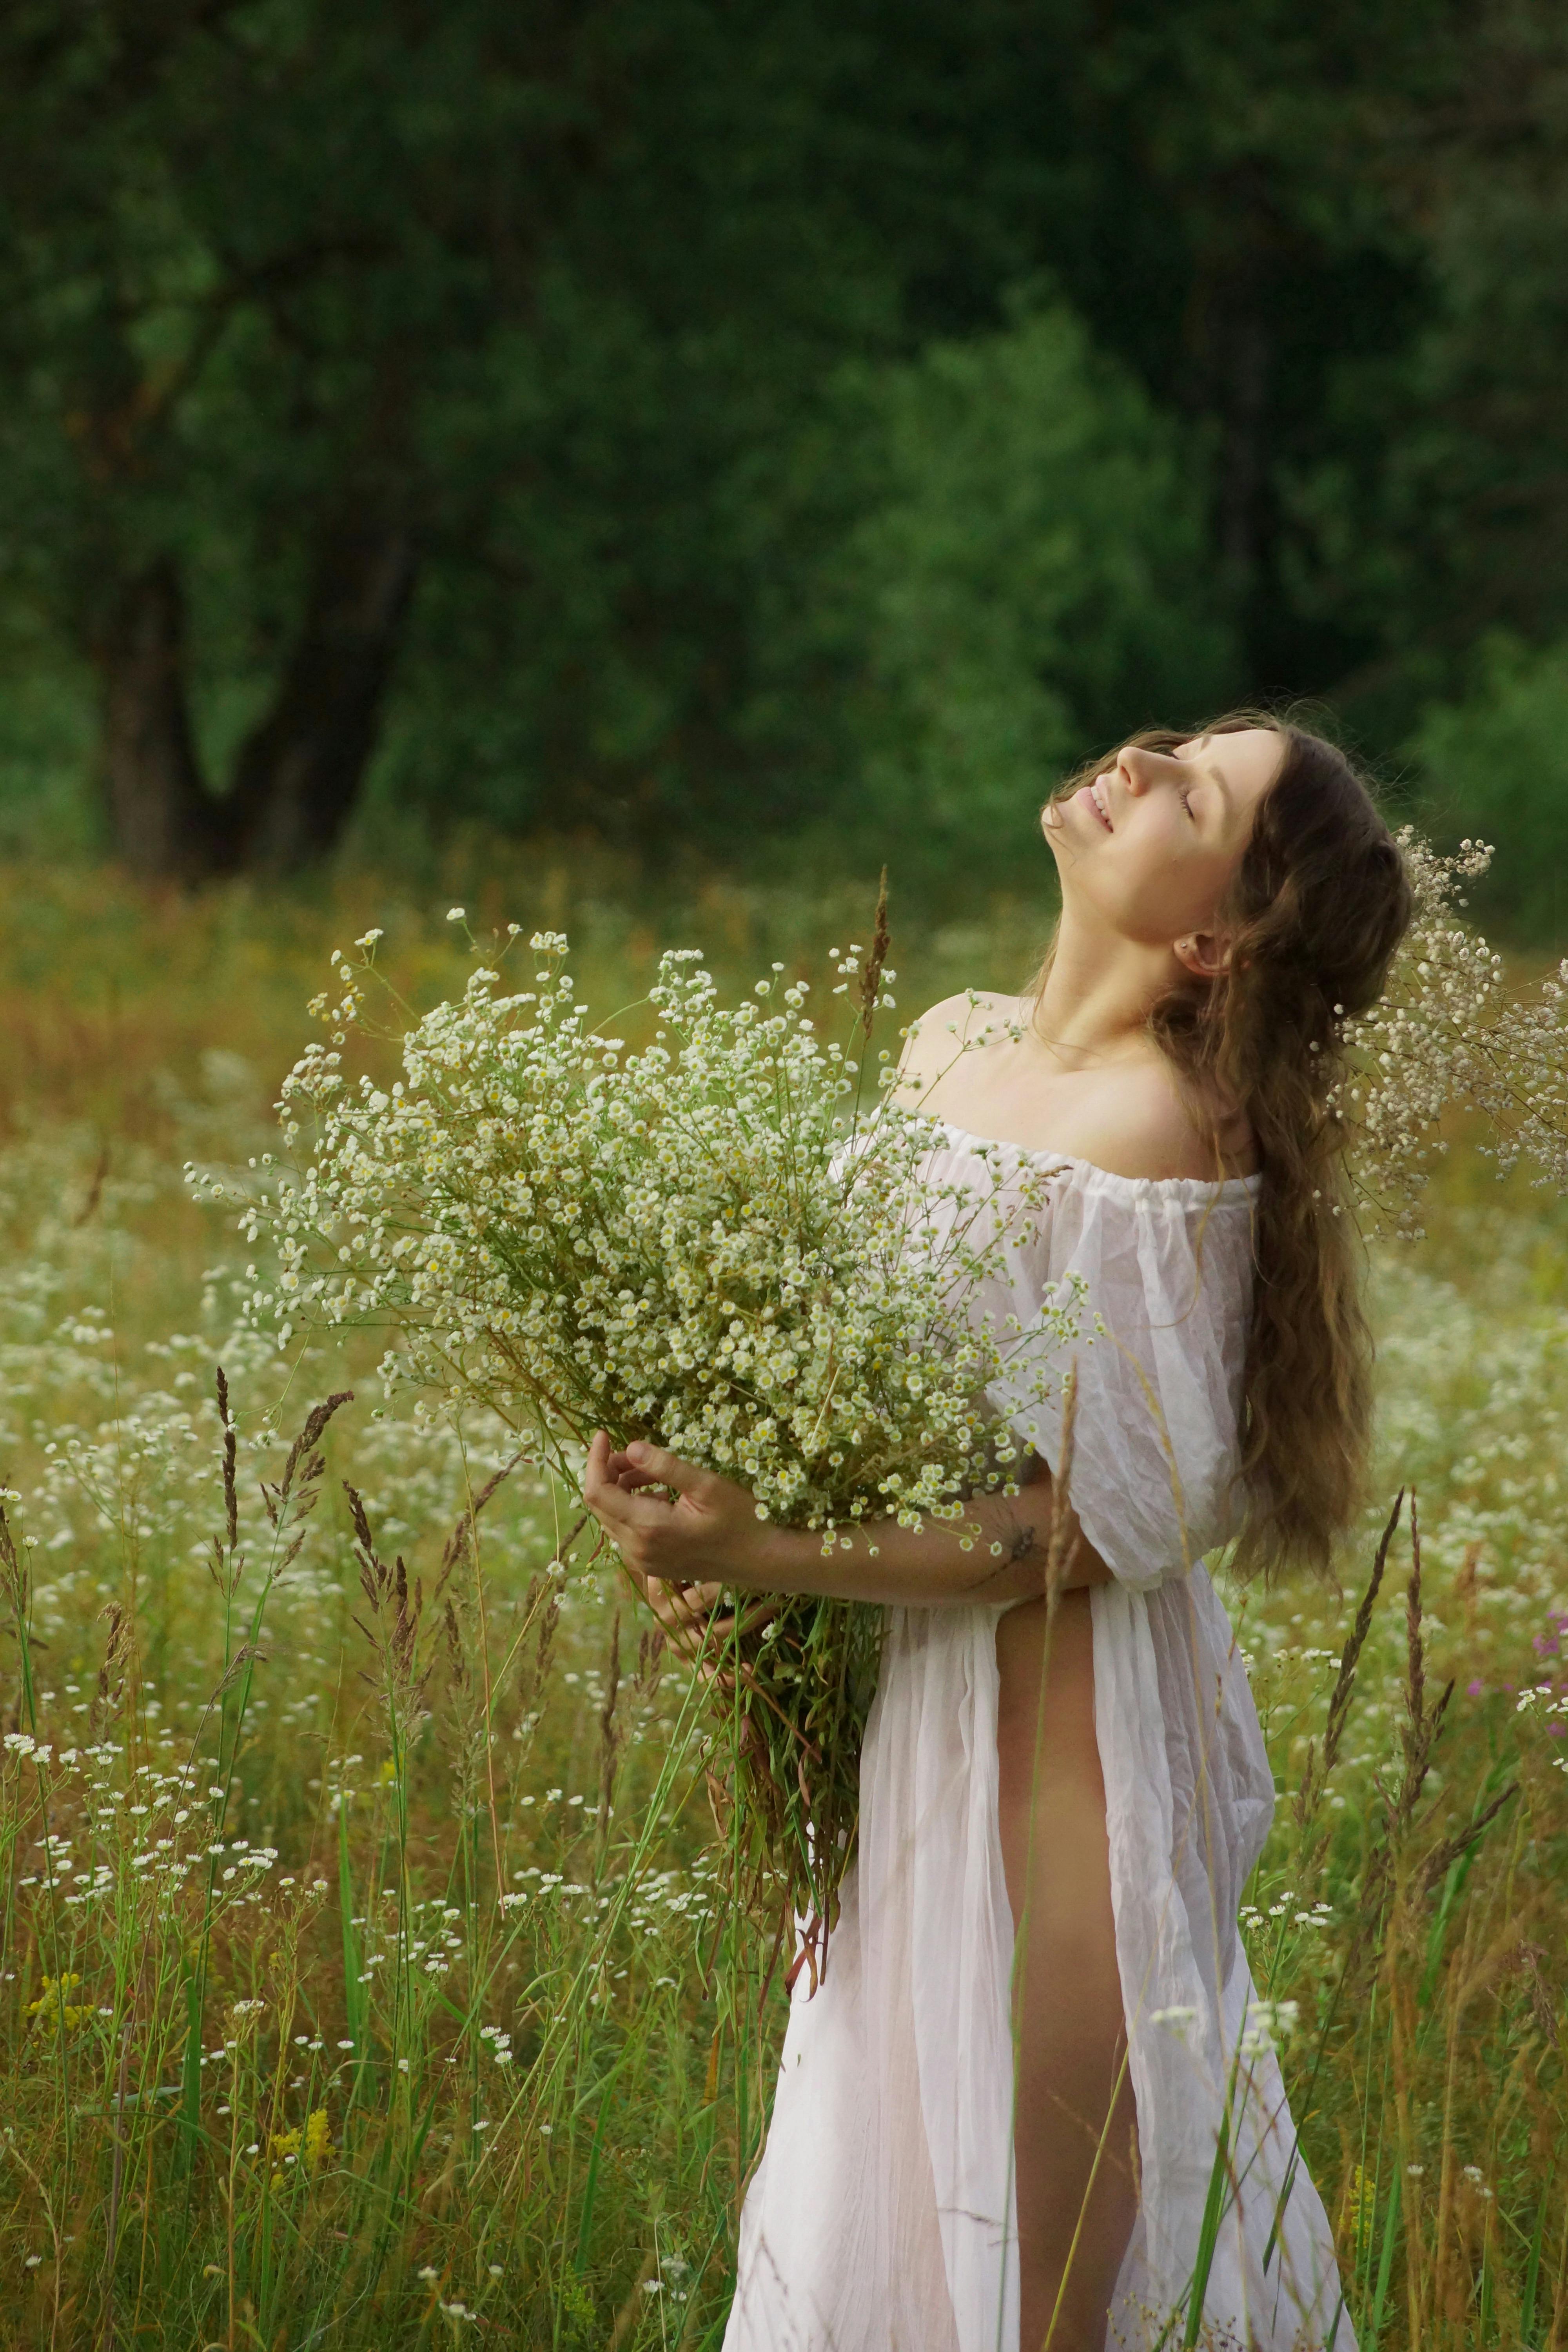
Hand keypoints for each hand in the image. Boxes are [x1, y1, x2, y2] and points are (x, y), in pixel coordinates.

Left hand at [582, 1432, 788, 1598]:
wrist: (761, 1561)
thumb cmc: (741, 1520)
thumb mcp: (706, 1485)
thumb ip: (665, 1466)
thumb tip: (631, 1447)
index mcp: (647, 1528)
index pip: (597, 1492)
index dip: (594, 1460)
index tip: (604, 1434)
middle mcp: (637, 1549)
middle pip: (600, 1504)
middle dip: (610, 1472)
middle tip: (636, 1453)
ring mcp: (643, 1561)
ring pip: (613, 1517)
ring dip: (624, 1489)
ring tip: (655, 1472)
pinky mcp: (652, 1565)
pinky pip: (627, 1531)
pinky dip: (634, 1507)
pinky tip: (662, 1495)